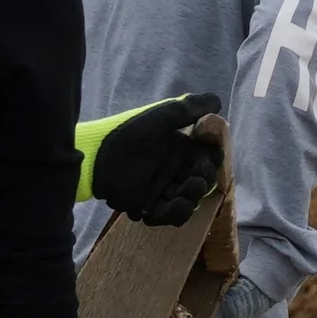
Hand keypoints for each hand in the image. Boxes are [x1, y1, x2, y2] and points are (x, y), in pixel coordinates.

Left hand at [75, 92, 225, 225]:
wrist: (98, 156)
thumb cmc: (130, 132)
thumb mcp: (161, 116)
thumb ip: (190, 107)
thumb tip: (218, 101)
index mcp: (181, 148)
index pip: (207, 158)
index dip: (212, 161)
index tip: (210, 159)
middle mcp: (175, 169)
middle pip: (201, 181)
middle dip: (202, 182)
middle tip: (193, 180)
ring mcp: (164, 188)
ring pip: (189, 200)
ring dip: (190, 199)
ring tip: (181, 195)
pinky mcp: (151, 205)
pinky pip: (171, 216)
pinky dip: (174, 214)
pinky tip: (167, 206)